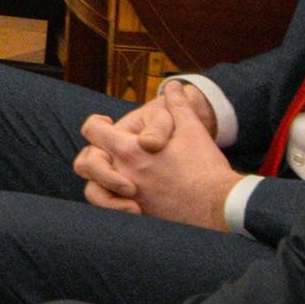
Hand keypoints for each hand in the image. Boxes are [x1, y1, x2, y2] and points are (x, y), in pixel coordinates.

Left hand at [79, 84, 236, 228]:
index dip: (96, 124)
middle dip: (92, 156)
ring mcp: (127, 199)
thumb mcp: (191, 129)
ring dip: (99, 184)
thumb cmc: (205, 166)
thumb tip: (173, 86)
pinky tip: (129, 199)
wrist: (220, 205)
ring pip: (92, 192)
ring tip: (117, 179)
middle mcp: (122, 174)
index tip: (106, 125)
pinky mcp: (138, 217)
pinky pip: (110, 213)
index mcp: (130, 150)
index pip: (92, 130)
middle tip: (109, 154)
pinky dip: (113, 206)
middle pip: (84, 163)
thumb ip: (178, 105)